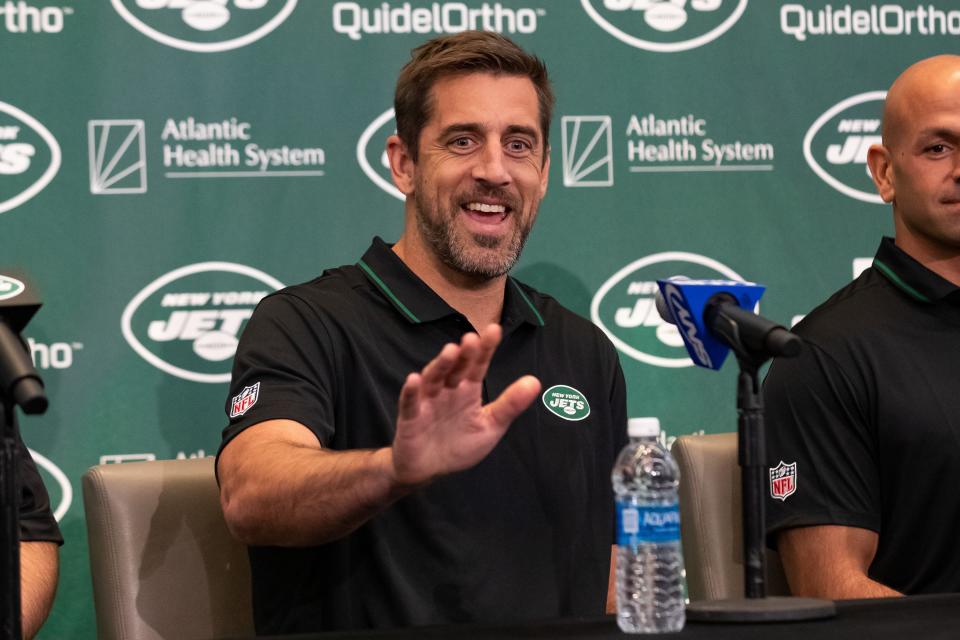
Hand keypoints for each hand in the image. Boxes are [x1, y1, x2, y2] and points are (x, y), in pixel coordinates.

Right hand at [390, 324, 540, 486]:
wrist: (429, 470)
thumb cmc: (459, 445)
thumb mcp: (490, 426)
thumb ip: (510, 405)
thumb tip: (535, 381)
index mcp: (468, 390)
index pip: (478, 365)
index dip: (485, 349)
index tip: (494, 330)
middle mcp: (447, 390)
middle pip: (456, 368)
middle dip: (464, 354)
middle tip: (472, 339)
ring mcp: (427, 402)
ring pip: (433, 379)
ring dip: (440, 365)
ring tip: (450, 352)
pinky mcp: (410, 418)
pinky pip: (409, 403)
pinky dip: (410, 391)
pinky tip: (414, 379)